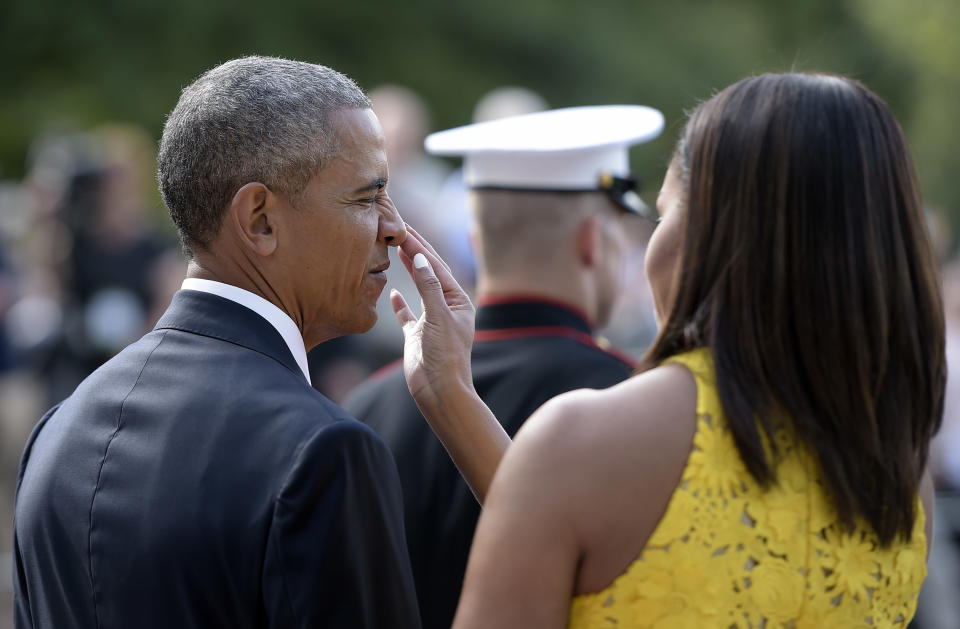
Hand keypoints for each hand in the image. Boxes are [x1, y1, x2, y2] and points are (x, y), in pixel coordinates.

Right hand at [392, 225, 476, 411]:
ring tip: (395, 249)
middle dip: (415, 251)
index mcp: (458, 302)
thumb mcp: (438, 316)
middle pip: (428, 273)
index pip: (437, 267)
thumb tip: (418, 256)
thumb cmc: (445, 355)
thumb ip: (428, 286)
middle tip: (399, 229)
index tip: (405, 229)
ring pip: (418, 289)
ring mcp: (431, 322)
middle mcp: (446, 308)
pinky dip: (400, 303)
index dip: (420, 246)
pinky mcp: (417, 336)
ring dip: (407, 269)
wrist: (440, 392)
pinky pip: (407, 315)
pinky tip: (392, 291)